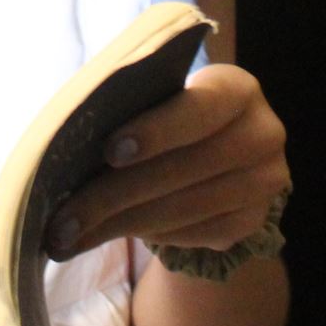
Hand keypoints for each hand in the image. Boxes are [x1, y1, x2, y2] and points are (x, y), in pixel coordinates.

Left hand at [43, 64, 288, 259]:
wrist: (221, 147)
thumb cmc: (172, 112)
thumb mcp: (160, 97)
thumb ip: (131, 108)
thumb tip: (69, 143)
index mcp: (236, 89)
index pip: (200, 109)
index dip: (156, 131)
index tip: (109, 152)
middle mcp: (262, 134)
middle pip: (184, 169)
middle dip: (113, 195)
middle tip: (62, 219)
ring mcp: (263, 182)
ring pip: (183, 210)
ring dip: (119, 225)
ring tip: (68, 236)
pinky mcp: (251, 222)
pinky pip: (192, 235)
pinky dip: (147, 236)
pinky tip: (105, 236)